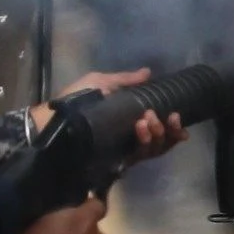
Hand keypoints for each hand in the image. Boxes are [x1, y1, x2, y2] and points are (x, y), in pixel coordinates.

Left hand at [45, 68, 183, 162]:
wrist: (55, 119)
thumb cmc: (76, 100)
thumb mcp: (100, 82)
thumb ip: (124, 80)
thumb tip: (148, 73)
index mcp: (129, 121)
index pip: (159, 128)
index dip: (172, 127)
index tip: (178, 116)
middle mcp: (130, 138)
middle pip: (161, 141)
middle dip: (167, 129)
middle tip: (163, 115)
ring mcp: (124, 150)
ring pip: (154, 150)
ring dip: (157, 134)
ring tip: (147, 119)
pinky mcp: (117, 160)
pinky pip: (140, 156)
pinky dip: (145, 142)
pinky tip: (141, 127)